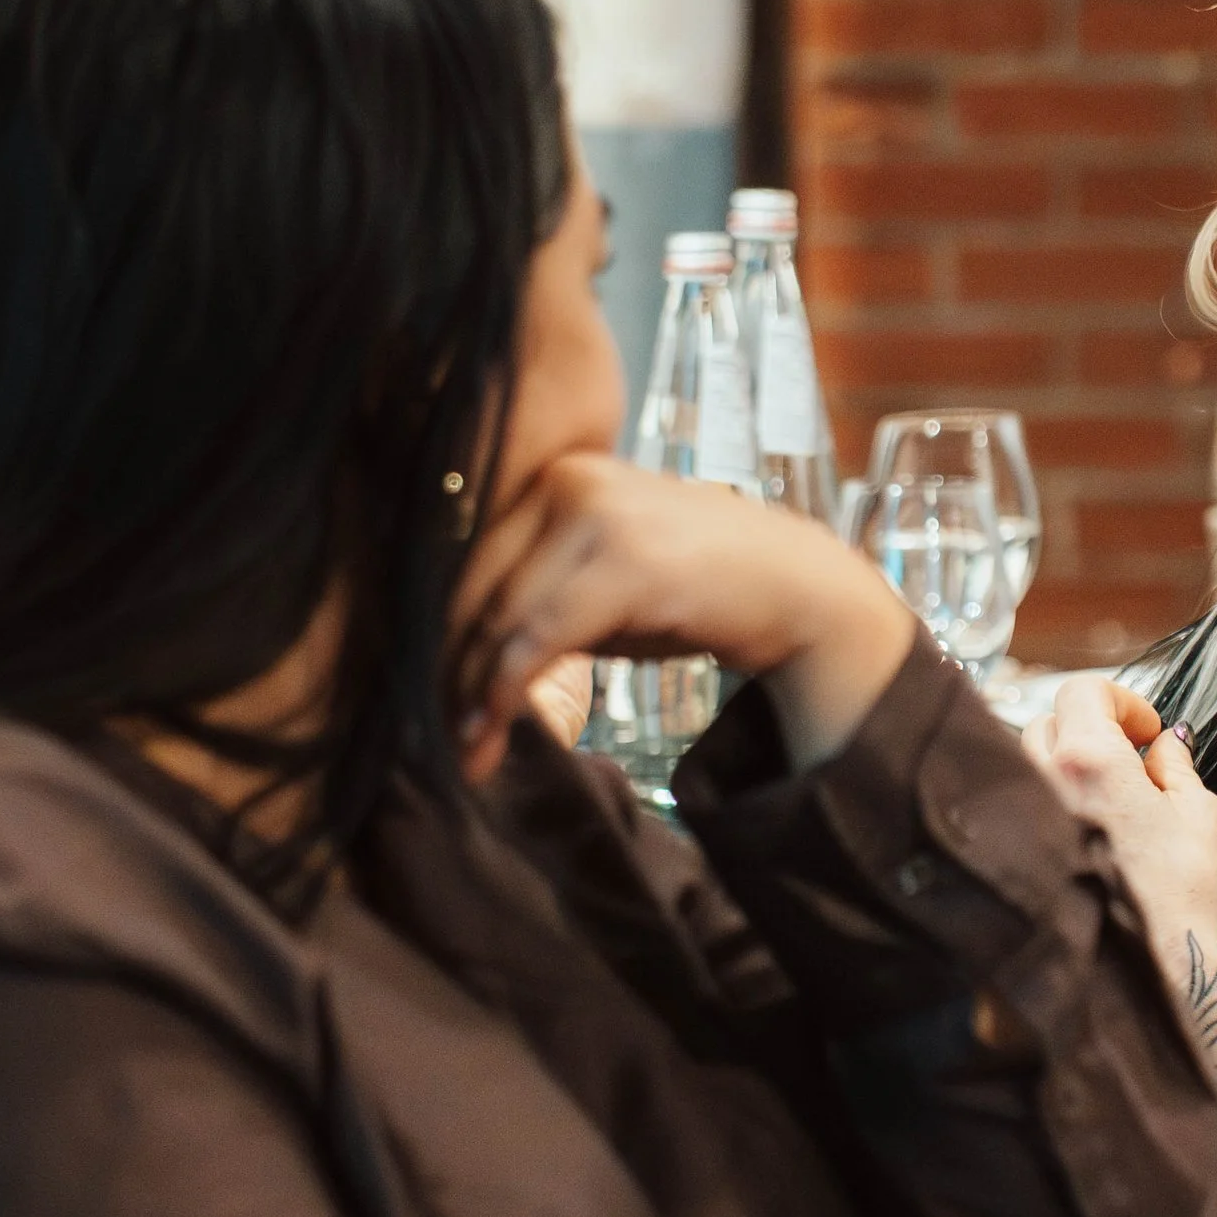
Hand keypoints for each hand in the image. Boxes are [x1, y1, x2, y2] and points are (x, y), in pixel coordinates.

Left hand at [449, 454, 915, 780]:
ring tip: (464, 745)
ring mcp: (597, 510)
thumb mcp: (600, 578)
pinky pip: (538, 634)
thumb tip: (453, 652)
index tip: (419, 688)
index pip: (465, 553)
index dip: (435, 627)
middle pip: (470, 581)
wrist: (797, 588)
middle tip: (433, 731)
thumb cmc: (697, 589)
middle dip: (446, 663)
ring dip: (472, 689)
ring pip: (498, 612)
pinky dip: (507, 689)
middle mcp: (568, 477)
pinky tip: (492, 728)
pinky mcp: (625, 556)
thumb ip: (533, 594)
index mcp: (555, 471)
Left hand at [1026, 677, 1216, 993]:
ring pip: (1030, 766)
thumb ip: (1176, 766)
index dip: (1121, 701)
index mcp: (1088, 760)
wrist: (1155, 970)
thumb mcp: (1200, 815)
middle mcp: (1042, 783)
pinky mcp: (1017, 858)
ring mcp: (1023, 822)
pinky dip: (1049, 807)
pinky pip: (1023, 811)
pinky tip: (1086, 836)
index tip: (1146, 731)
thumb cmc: (1183, 895)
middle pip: (1048, 722)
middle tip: (1129, 759)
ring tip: (1109, 800)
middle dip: (1089, 731)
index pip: (1083, 691)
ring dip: (1066, 769)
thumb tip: (1168, 743)